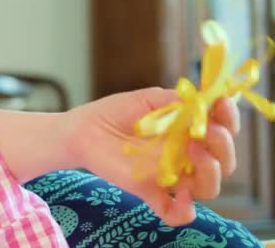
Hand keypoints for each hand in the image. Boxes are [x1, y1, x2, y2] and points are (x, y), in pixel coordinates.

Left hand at [70, 87, 238, 226]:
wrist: (83, 129)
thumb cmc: (115, 112)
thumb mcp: (148, 99)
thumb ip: (175, 101)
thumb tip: (204, 102)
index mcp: (188, 131)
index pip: (223, 131)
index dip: (229, 119)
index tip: (221, 105)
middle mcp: (185, 156)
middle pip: (223, 163)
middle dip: (223, 146)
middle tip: (207, 130)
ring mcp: (169, 175)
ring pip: (207, 187)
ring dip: (210, 171)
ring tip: (191, 148)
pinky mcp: (149, 190)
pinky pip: (174, 212)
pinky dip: (184, 212)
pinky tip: (182, 197)